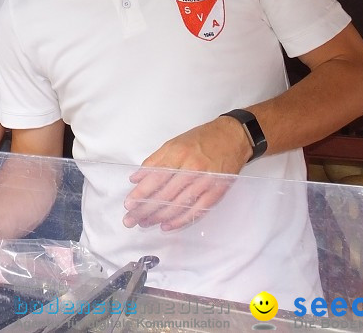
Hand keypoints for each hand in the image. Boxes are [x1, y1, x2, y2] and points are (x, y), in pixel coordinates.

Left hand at [123, 116, 249, 231]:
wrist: (233, 138)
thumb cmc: (200, 139)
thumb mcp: (173, 143)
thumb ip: (154, 161)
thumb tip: (135, 178)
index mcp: (178, 154)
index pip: (155, 177)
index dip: (141, 193)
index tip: (129, 204)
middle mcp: (191, 168)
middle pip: (165, 194)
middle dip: (146, 209)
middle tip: (131, 220)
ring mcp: (205, 181)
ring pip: (179, 205)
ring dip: (160, 217)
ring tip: (145, 223)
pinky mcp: (216, 192)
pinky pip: (197, 211)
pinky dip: (181, 220)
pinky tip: (167, 225)